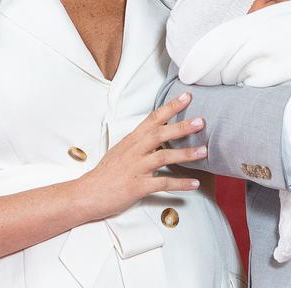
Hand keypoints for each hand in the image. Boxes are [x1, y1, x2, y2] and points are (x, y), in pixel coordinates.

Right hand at [75, 92, 205, 221]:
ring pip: (163, 157)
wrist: (88, 194)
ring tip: (203, 152)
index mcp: (131, 140)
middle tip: (201, 122)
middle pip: (159, 134)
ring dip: (185, 154)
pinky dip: (180, 183)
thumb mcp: (121, 151)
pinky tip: (194, 184)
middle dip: (181, 127)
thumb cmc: (106, 173)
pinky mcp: (137, 186)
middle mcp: (134, 151)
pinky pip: (162, 183)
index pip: (152, 119)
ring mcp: (135, 168)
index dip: (170, 107)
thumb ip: (139, 142)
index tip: (186, 97)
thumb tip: (158, 133)